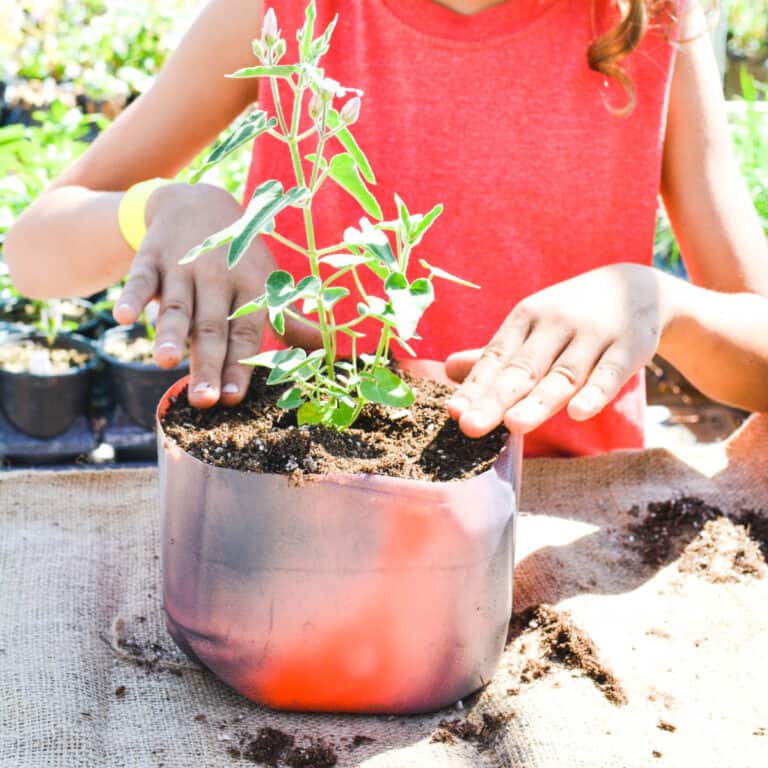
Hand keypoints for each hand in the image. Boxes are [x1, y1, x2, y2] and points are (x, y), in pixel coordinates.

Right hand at [112, 182, 318, 407]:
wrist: (198, 202)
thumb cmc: (241, 257)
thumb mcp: (268, 282)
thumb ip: (290, 321)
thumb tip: (328, 350)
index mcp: (253, 286)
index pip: (246, 333)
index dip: (241, 365)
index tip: (235, 397)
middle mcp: (220, 277)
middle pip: (212, 328)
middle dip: (208, 364)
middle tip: (204, 400)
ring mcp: (184, 266)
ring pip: (178, 306)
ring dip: (169, 334)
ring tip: (164, 361)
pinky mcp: (152, 257)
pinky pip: (140, 278)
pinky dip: (131, 296)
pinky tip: (122, 316)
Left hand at [445, 264, 671, 436]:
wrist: (639, 288)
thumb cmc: (571, 318)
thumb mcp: (532, 328)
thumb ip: (495, 355)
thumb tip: (448, 369)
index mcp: (526, 318)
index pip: (496, 357)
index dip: (475, 386)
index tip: (454, 412)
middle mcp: (556, 323)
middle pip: (524, 368)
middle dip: (496, 398)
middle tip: (471, 426)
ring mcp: (593, 335)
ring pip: (563, 374)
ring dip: (539, 400)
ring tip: (513, 425)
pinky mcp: (629, 347)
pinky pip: (610, 374)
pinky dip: (596, 393)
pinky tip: (578, 413)